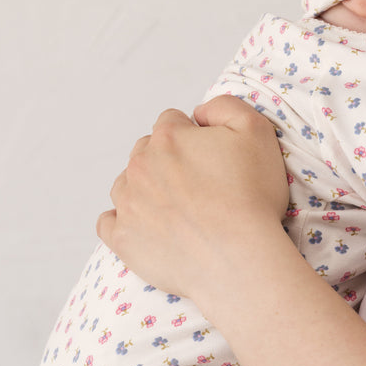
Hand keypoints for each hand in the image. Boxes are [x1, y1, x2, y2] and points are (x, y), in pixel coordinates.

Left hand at [96, 98, 288, 302]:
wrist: (239, 259)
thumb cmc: (252, 199)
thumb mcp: (257, 131)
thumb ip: (226, 106)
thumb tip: (200, 112)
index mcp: (168, 137)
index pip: (171, 122)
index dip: (194, 137)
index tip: (211, 159)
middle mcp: (140, 165)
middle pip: (146, 151)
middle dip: (167, 162)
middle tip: (198, 187)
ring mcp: (127, 202)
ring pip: (126, 184)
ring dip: (145, 190)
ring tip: (176, 210)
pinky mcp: (123, 238)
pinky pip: (108, 223)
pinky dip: (123, 222)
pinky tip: (145, 227)